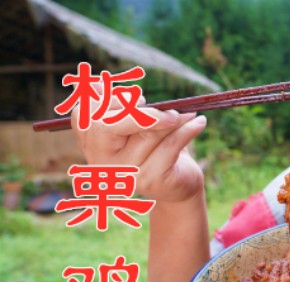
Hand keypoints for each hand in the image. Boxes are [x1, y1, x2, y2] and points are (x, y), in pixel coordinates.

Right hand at [71, 85, 206, 202]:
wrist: (178, 186)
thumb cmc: (155, 149)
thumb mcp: (136, 126)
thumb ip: (118, 106)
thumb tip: (94, 83)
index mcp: (91, 144)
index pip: (85, 115)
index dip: (110, 101)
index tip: (139, 100)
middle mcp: (102, 161)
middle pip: (108, 125)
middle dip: (137, 111)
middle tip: (165, 108)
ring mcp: (126, 172)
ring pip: (148, 133)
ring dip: (174, 118)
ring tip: (189, 112)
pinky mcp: (151, 179)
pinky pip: (170, 145)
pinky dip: (188, 130)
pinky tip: (199, 122)